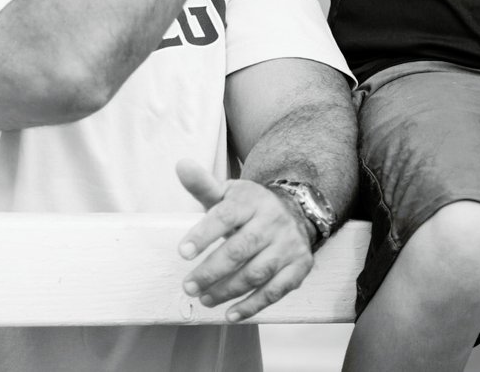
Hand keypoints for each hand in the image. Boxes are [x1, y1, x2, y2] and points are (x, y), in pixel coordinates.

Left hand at [174, 158, 315, 321]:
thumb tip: (181, 165)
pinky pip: (275, 291)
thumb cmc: (249, 207)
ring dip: (228, 291)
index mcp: (251, 200)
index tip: (183, 252)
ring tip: (204, 299)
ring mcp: (288, 245)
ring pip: (256, 273)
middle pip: (240, 249)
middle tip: (189, 286)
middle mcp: (273, 221)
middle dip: (211, 271)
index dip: (203, 235)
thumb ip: (203, 185)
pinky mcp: (299, 267)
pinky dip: (252, 306)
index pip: (225, 216)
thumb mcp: (228, 193)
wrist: (295, 210)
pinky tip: (231, 314)